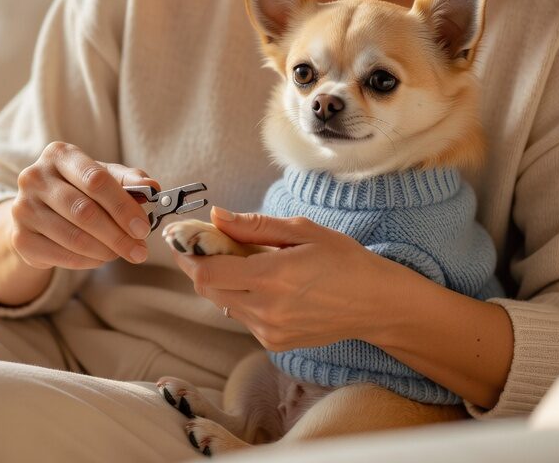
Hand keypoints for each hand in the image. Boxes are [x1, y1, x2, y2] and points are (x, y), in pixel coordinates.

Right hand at [10, 141, 160, 269]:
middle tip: (139, 251)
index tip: (143, 228)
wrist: (39, 212)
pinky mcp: (19, 237)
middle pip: (84, 212)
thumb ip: (130, 181)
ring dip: (105, 251)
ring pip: (73, 237)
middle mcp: (35, 177)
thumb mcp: (105, 178)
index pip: (96, 180)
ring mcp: (22, 207)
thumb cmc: (79, 190)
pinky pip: (60, 255)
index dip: (123, 207)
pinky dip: (86, 261)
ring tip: (120, 253)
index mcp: (59, 154)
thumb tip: (153, 187)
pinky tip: (99, 258)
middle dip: (118, 235)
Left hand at [168, 207, 387, 350]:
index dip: (189, 252)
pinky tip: (262, 282)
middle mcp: (267, 309)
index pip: (208, 270)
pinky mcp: (274, 343)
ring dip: (220, 280)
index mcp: (273, 276)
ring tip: (239, 260)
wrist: (376, 305)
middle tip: (202, 244)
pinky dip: (240, 296)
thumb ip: (254, 226)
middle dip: (198, 265)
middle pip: (208, 289)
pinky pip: (242, 316)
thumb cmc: (344, 261)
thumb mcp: (302, 231)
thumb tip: (217, 216)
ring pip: (223, 303)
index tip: (182, 236)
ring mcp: (269, 331)